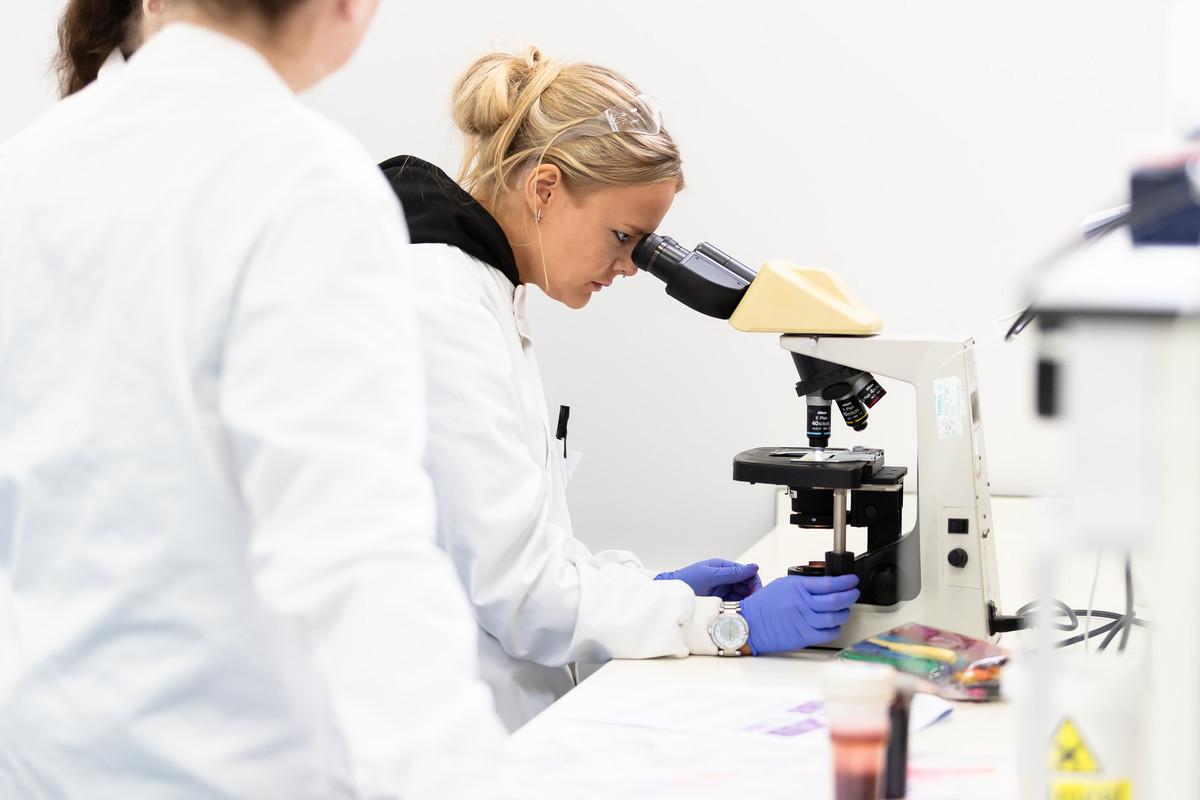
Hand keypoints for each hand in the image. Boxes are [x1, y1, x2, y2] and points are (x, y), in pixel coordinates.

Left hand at [654, 558, 761, 600]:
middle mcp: (724, 577)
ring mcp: (722, 589)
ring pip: (741, 595)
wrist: (673, 595)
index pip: (746, 572)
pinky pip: (733, 603)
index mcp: (723, 567)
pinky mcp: (719, 600)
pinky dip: (737, 607)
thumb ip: (732, 573)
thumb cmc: (688, 581)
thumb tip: (754, 567)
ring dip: (745, 601)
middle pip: (746, 585)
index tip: (756, 593)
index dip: (754, 582)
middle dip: (751, 593)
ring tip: (743, 609)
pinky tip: (736, 611)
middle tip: (752, 605)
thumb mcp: (711, 576)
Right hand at [740, 574, 859, 653]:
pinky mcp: (804, 636)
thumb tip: (826, 585)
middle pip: (836, 600)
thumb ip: (804, 585)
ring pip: (835, 617)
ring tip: (844, 610)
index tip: (852, 580)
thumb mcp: (783, 585)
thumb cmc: (763, 604)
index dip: (846, 581)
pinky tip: (834, 625)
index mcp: (797, 587)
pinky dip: (836, 629)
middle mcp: (802, 603)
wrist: (749, 623)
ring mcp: (804, 620)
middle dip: (850, 595)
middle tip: (854, 593)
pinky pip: (829, 633)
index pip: (829, 583)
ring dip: (844, 613)